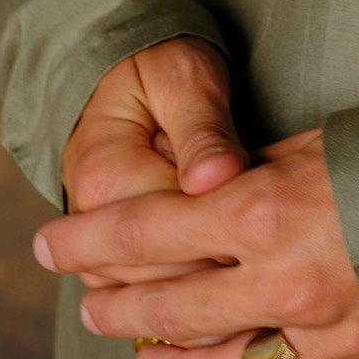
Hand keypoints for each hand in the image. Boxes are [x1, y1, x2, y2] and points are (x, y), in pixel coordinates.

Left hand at [33, 125, 358, 358]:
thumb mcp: (306, 146)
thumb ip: (246, 179)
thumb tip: (199, 194)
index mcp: (261, 210)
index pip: (145, 230)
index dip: (86, 241)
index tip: (47, 242)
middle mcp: (276, 278)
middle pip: (165, 302)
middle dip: (114, 300)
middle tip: (85, 296)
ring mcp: (311, 331)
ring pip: (207, 356)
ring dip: (160, 347)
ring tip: (134, 342)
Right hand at [61, 35, 247, 292]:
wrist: (124, 63)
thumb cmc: (159, 65)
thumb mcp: (186, 81)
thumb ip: (203, 132)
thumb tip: (218, 179)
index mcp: (104, 176)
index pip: (172, 229)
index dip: (228, 224)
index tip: (270, 210)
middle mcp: (88, 217)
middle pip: (160, 274)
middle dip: (219, 260)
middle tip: (269, 235)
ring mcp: (95, 238)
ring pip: (151, 294)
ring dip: (202, 285)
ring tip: (251, 252)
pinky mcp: (109, 248)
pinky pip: (145, 289)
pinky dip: (184, 290)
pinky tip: (224, 273)